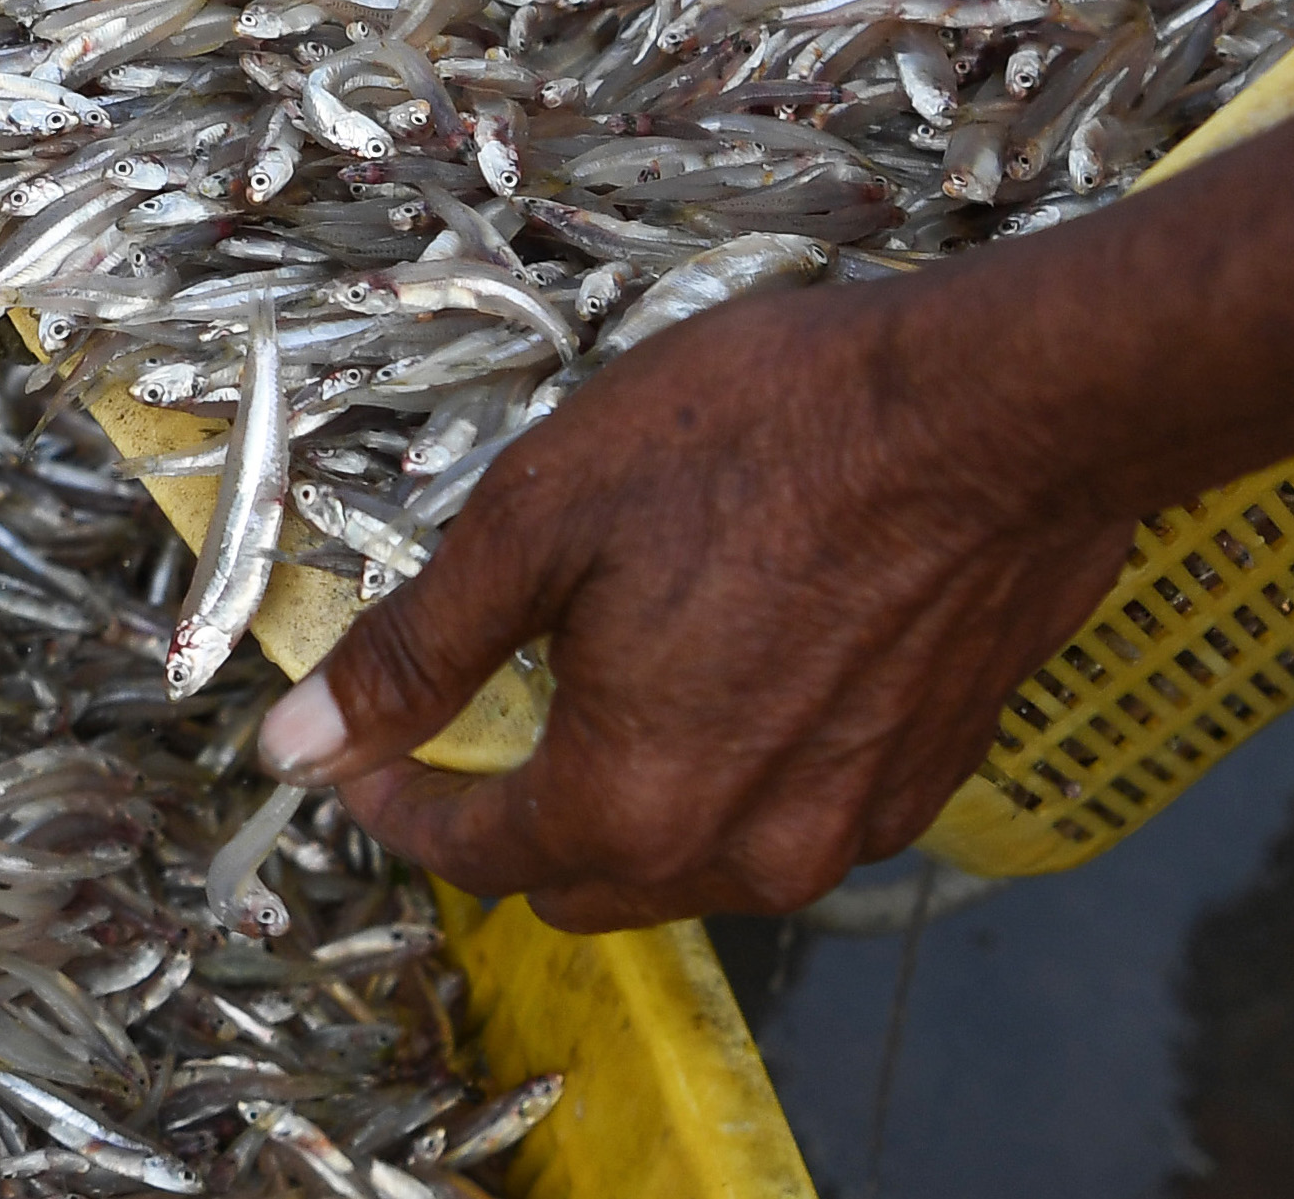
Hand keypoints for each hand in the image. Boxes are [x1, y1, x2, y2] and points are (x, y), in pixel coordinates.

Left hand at [255, 275, 1135, 931]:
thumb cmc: (768, 437)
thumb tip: (296, 740)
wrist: (997, 410)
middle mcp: (744, 848)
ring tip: (594, 690)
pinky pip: (787, 818)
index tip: (356, 753)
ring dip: (620, 806)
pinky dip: (725, 777)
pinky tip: (720, 675)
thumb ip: (415, 650)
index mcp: (631, 797)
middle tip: (465, 722)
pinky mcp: (923, 778)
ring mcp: (848, 825)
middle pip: (577, 882)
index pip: (472, 851)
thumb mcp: (538, 515)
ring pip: (688, 862)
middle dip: (503, 819)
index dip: (395, 801)